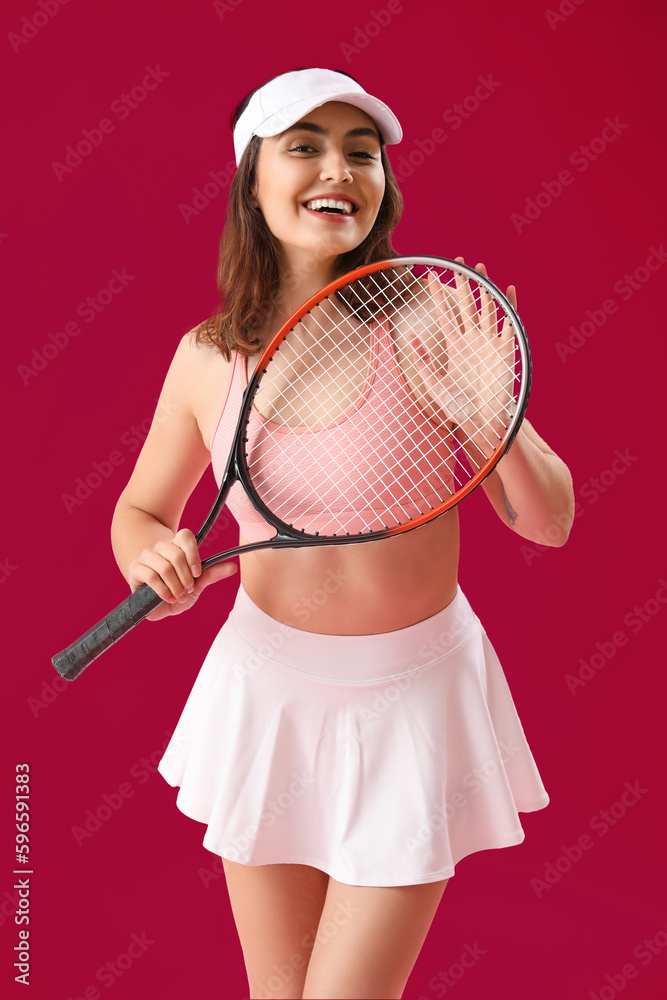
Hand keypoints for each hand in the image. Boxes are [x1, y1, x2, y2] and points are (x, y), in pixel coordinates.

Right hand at [127, 528, 236, 621]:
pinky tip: (168, 597)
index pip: (185, 536)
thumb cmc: (177, 591)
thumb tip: (233, 567)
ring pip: (165, 566)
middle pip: (176, 554)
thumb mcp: (197, 584)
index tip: (197, 574)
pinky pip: (151, 576)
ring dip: (175, 586)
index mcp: (177, 545)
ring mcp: (147, 557)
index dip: (193, 555)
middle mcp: (161, 548)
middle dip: (186, 578)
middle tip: (188, 590)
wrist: (157, 606)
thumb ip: (211, 574)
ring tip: (178, 595)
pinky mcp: (136, 569)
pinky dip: (163, 590)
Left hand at [409, 257, 517, 464]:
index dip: (439, 295)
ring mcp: (489, 343)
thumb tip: (411, 336)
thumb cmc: (458, 407)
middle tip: (456, 260)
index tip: (430, 275)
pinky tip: (508, 289)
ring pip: (486, 308)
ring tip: (479, 266)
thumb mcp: (434, 383)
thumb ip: (422, 360)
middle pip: (466, 304)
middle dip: (462, 282)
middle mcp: (472, 340)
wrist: (482, 422)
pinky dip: (509, 306)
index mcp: (454, 346)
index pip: (445, 313)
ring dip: (484, 287)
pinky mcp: (505, 350)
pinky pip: (508, 323)